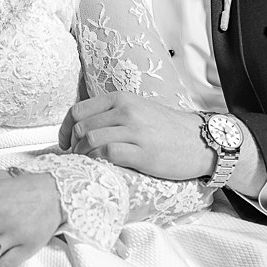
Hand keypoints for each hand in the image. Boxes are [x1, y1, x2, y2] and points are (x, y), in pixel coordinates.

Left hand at [63, 90, 213, 180]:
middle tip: (76, 158)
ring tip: (86, 164)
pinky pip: (108, 154)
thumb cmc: (168, 129)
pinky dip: (97, 162)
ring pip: (90, 139)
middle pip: (81, 127)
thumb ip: (113, 113)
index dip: (65, 129)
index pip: (78, 110)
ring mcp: (135, 130)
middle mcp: (126, 111)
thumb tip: (82, 127)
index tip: (65, 143)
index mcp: (122, 98)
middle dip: (72, 145)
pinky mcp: (143, 152)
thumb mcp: (139, 109)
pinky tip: (100, 167)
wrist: (201, 141)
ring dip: (82, 155)